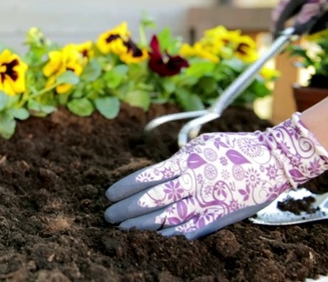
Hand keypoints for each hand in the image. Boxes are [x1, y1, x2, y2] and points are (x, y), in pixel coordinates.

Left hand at [104, 113, 327, 238]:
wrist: (274, 159)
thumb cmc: (235, 148)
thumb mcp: (202, 144)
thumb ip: (178, 159)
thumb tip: (154, 173)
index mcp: (188, 161)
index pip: (149, 176)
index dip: (126, 187)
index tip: (109, 195)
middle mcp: (196, 181)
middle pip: (154, 199)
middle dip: (128, 209)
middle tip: (109, 216)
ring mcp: (209, 200)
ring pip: (169, 217)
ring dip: (143, 225)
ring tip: (124, 230)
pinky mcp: (222, 215)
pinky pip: (192, 228)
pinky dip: (171, 234)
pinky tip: (154, 238)